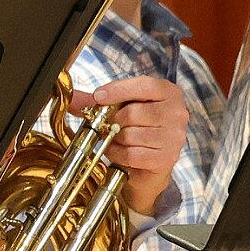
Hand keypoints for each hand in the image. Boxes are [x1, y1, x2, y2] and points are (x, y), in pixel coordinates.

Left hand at [75, 74, 190, 214]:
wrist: (151, 164)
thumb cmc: (139, 129)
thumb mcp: (123, 107)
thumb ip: (100, 101)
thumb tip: (72, 99)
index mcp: (169, 93)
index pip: (143, 85)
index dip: (118, 90)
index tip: (98, 96)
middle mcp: (177, 113)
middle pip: (133, 113)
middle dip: (114, 121)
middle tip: (109, 125)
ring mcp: (174, 137)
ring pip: (130, 135)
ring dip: (115, 139)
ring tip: (116, 139)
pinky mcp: (166, 158)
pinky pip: (131, 154)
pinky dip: (118, 154)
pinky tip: (118, 152)